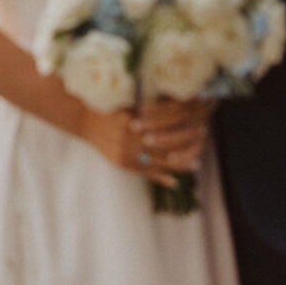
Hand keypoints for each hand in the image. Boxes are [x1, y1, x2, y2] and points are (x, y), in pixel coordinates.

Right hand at [80, 99, 209, 184]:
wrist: (83, 119)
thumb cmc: (108, 105)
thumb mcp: (128, 103)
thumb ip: (148, 109)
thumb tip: (176, 107)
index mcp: (132, 120)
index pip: (163, 129)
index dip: (181, 130)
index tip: (199, 126)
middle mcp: (128, 137)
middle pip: (163, 146)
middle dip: (184, 148)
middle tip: (202, 149)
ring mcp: (124, 152)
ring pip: (156, 161)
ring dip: (176, 165)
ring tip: (194, 166)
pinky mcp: (120, 162)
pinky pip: (143, 171)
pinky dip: (159, 176)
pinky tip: (174, 181)